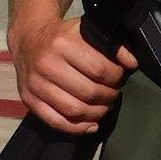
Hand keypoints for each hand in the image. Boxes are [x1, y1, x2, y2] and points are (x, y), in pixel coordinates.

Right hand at [9, 11, 135, 133]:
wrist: (28, 39)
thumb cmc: (62, 37)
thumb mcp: (86, 31)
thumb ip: (112, 45)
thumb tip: (131, 63)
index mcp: (61, 43)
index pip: (99, 69)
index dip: (116, 76)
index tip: (120, 76)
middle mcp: (46, 64)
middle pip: (88, 92)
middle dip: (108, 96)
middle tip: (113, 93)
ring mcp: (35, 84)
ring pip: (74, 110)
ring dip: (96, 113)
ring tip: (104, 106)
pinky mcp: (29, 100)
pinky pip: (57, 122)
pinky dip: (78, 128)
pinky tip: (91, 124)